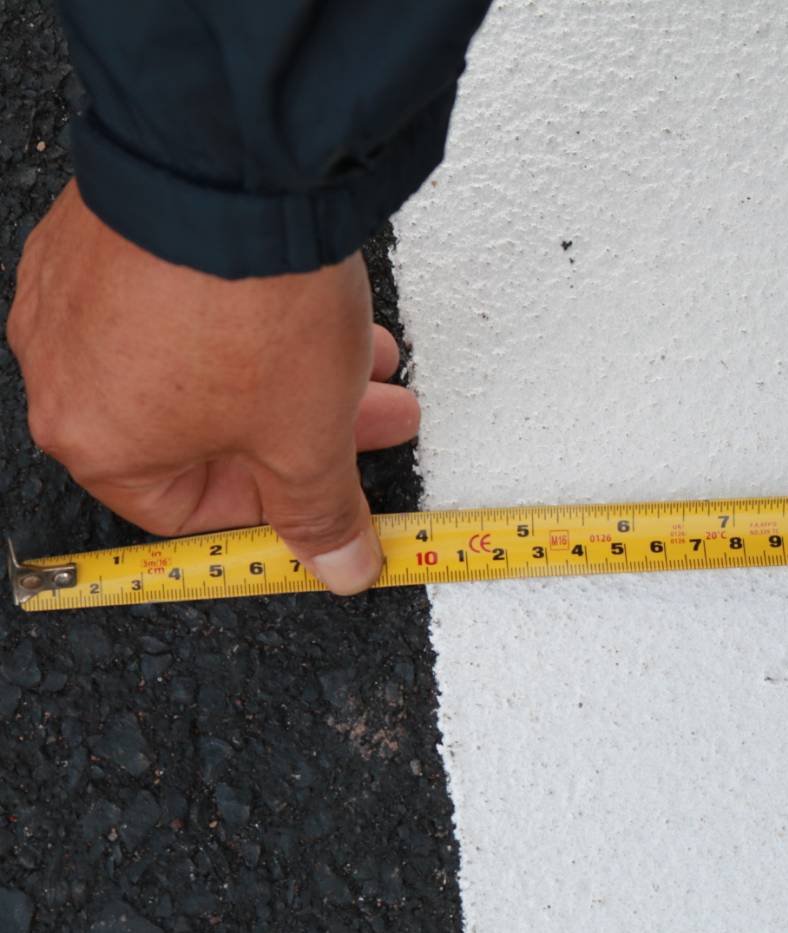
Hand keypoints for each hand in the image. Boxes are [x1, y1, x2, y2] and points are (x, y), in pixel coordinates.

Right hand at [5, 180, 419, 594]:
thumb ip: (319, 512)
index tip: (332, 490)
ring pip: (203, 365)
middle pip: (206, 433)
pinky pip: (182, 300)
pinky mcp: (105, 236)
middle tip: (375, 418)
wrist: (233, 166)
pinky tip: (318, 306)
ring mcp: (79, 296)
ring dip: (294, 371)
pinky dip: (250, 315)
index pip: (188, 509)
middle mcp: (67, 371)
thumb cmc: (248, 303)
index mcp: (97, 441)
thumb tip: (338, 568)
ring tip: (366, 356)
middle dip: (308, 430)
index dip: (277, 507)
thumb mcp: (305, 436)